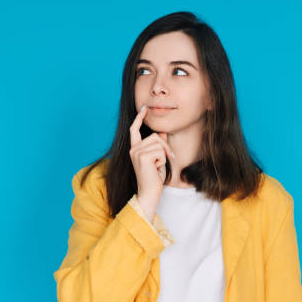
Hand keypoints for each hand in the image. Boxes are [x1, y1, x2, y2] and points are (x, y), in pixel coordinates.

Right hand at [129, 104, 175, 219]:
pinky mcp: (143, 157)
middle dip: (165, 146)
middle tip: (168, 159)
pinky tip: (156, 169)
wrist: (149, 192)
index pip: (134, 129)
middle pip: (155, 136)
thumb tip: (162, 133)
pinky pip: (160, 151)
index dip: (140, 118)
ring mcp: (136, 152)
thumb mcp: (158, 159)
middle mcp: (133, 149)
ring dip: (164, 155)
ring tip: (158, 166)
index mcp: (134, 149)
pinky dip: (163, 160)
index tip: (144, 108)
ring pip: (159, 143)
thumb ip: (158, 146)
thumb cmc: (153, 178)